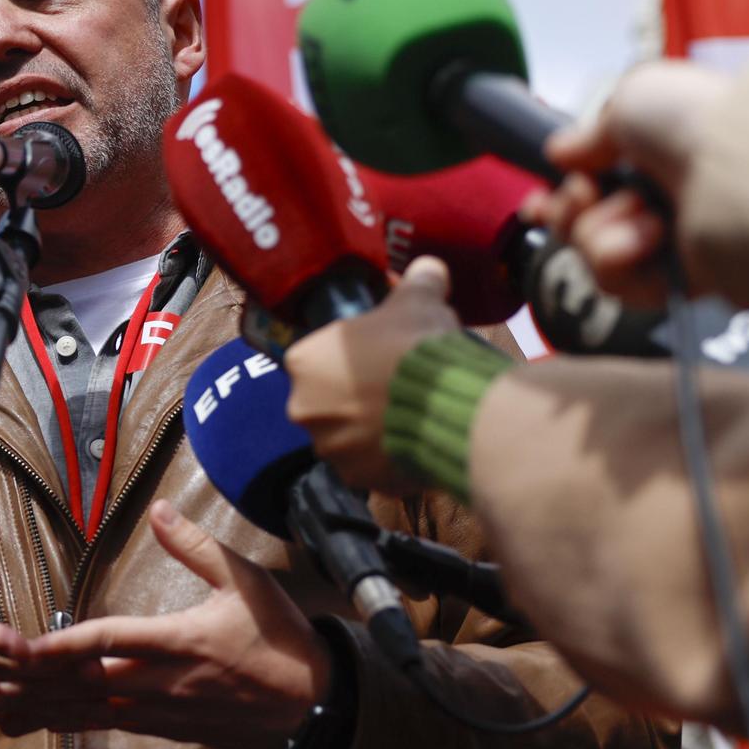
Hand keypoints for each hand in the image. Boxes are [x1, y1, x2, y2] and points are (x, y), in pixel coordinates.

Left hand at [3, 500, 330, 748]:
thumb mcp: (245, 579)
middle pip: (86, 683)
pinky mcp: (168, 729)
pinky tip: (49, 724)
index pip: (109, 640)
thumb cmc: (279, 636)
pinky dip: (76, 724)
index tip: (25, 649)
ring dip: (46, 710)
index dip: (64, 645)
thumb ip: (196, 545)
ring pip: (93, 711)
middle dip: (36, 685)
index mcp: (178, 640)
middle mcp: (163, 681)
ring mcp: (163, 711)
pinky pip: (112, 726)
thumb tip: (159, 509)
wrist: (313, 702)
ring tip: (2, 712)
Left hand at [284, 256, 461, 494]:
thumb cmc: (416, 346)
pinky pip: (370, 465)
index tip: (375, 354)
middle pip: (328, 397)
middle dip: (356, 394)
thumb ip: (417, 282)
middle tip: (394, 384)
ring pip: (348, 434)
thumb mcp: (419, 300)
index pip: (316, 356)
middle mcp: (303, 408)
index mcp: (303, 361)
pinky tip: (415, 439)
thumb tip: (427, 268)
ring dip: (370, 428)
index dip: (349, 355)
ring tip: (410, 414)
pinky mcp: (358, 480)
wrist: (446, 405)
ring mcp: (329, 448)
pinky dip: (387, 457)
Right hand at [526, 60, 731, 306]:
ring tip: (642, 213)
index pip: (591, 185)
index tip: (540, 201)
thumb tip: (561, 152)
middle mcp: (659, 201)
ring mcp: (670, 243)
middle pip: (580, 225)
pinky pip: (621, 284)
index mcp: (651, 158)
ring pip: (593, 255)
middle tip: (587, 193)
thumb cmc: (695, 122)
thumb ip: (587, 135)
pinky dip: (622, 258)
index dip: (558, 196)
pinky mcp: (680, 282)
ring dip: (601, 232)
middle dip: (571, 210)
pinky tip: (651, 237)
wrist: (744, 165)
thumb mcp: (628, 102)